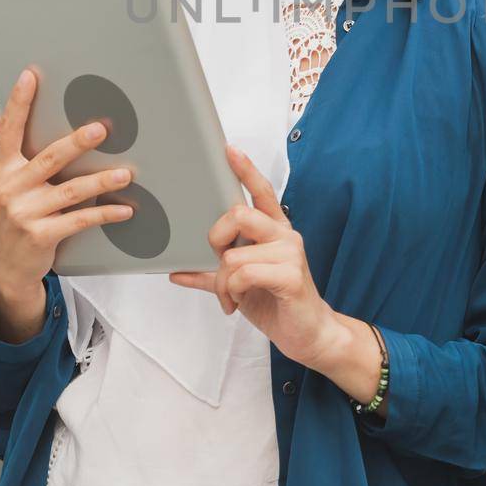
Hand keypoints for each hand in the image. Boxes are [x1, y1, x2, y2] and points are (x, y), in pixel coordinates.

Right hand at [0, 66, 135, 341]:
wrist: (3, 264)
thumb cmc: (7, 212)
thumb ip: (0, 141)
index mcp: (0, 167)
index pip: (8, 130)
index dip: (18, 102)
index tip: (30, 76)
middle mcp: (9, 188)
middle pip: (49, 159)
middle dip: (77, 143)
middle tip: (101, 128)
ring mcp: (24, 213)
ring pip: (71, 191)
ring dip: (101, 181)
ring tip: (126, 172)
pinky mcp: (41, 235)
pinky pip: (79, 220)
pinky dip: (104, 214)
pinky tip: (125, 209)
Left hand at [168, 145, 338, 367]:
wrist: (308, 335)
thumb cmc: (275, 303)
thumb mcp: (239, 285)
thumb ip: (212, 275)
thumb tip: (177, 271)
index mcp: (274, 230)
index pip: (261, 191)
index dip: (245, 170)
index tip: (230, 150)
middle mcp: (284, 235)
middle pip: (238, 214)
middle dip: (216, 239)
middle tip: (219, 262)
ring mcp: (290, 253)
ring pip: (234, 254)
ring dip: (223, 281)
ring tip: (231, 296)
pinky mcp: (290, 276)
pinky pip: (244, 274)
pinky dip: (233, 291)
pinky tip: (240, 302)